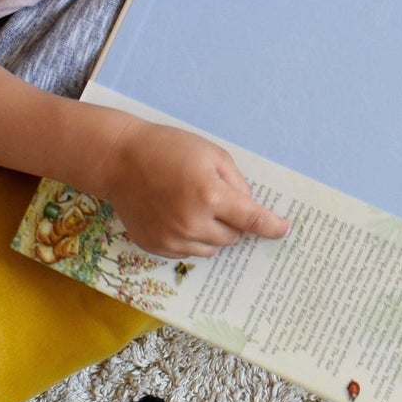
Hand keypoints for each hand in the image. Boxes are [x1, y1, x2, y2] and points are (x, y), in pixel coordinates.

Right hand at [102, 119, 290, 258]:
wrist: (118, 160)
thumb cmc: (168, 149)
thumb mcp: (212, 154)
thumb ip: (237, 183)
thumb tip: (249, 210)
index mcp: (210, 196)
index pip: (251, 220)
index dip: (271, 227)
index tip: (283, 230)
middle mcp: (192, 223)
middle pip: (233, 237)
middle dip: (233, 221)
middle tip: (216, 198)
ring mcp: (172, 239)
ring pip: (212, 249)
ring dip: (213, 233)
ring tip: (194, 206)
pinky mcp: (156, 247)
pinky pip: (188, 252)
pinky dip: (191, 239)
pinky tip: (176, 215)